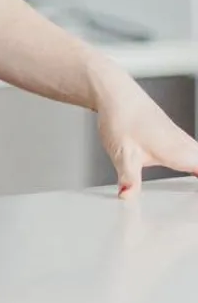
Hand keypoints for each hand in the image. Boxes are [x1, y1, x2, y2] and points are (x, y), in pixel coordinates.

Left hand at [93, 63, 197, 197]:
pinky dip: (196, 166)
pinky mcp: (173, 136)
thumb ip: (129, 178)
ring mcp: (181, 139)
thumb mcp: (123, 153)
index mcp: (179, 153)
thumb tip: (127, 197)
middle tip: (193, 209)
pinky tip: (191, 172)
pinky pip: (194, 154)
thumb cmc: (119, 118)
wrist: (113, 92)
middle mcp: (185, 145)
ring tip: (193, 198)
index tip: (195, 209)